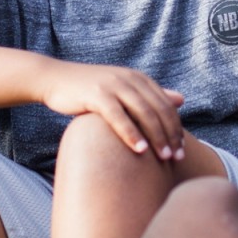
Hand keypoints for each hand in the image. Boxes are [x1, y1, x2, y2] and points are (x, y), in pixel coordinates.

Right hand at [39, 61, 186, 160]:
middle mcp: (130, 80)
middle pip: (159, 110)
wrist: (55, 79)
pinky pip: (119, 117)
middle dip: (171, 135)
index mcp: (139, 79)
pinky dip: (131, 133)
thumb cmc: (90, 90)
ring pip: (144, 113)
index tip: (182, 150)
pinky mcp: (97, 95)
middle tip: (177, 158)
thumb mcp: (123, 90)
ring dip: (156, 136)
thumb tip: (181, 100)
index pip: (166, 105)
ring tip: (164, 157)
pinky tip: (140, 149)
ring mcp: (114, 86)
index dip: (176, 128)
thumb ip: (151, 95)